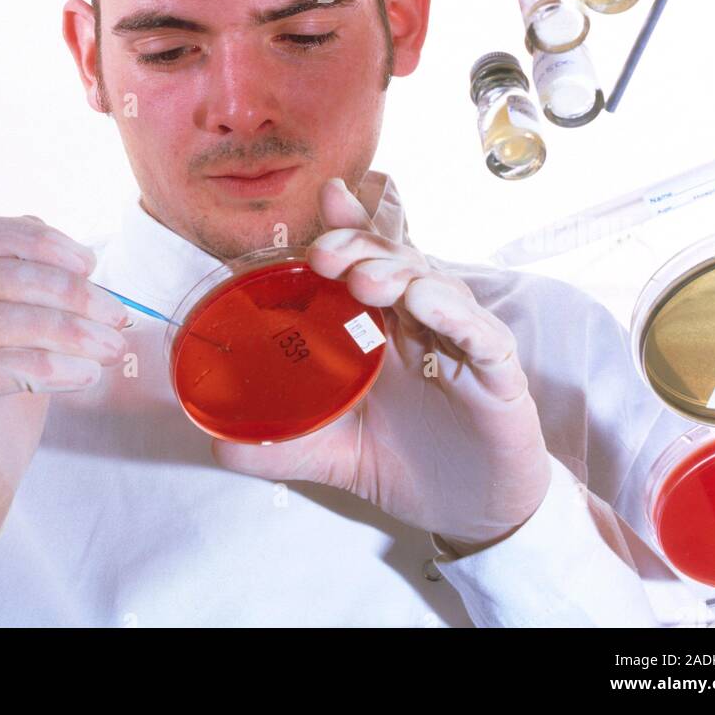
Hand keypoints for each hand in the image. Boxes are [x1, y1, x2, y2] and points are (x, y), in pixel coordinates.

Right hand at [0, 216, 129, 576]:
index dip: (41, 241)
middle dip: (69, 291)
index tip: (90, 263)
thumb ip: (33, 295)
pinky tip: (82, 376)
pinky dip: (46, 367)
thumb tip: (85, 262)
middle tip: (117, 316)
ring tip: (109, 348)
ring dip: (68, 330)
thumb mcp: (17, 339)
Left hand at [211, 180, 551, 550]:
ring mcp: (461, 343)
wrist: (466, 518)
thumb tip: (216, 446)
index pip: (366, 260)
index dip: (349, 225)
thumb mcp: (329, 453)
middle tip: (322, 255)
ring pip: (435, 285)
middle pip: (395, 262)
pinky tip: (427, 301)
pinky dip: (455, 314)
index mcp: (381, 327)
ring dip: (399, 273)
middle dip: (359, 248)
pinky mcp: (498, 374)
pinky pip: (481, 334)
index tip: (326, 196)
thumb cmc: (403, 466)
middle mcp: (421, 322)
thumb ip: (279, 444)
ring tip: (365, 280)